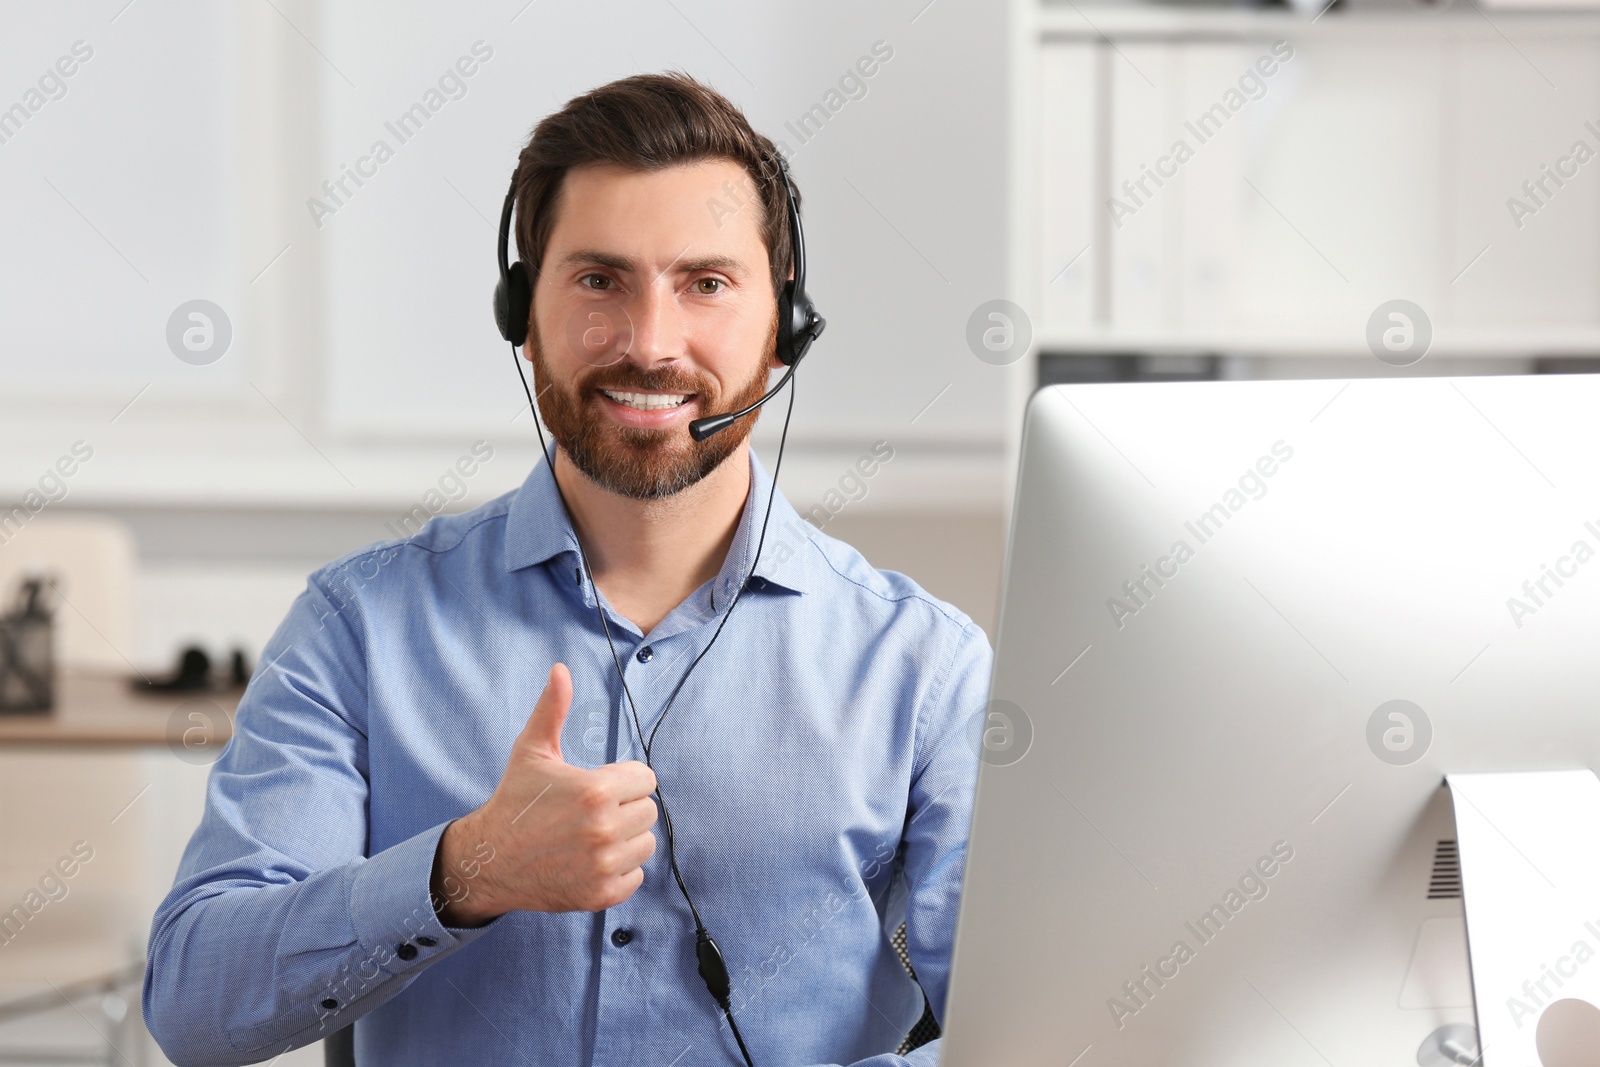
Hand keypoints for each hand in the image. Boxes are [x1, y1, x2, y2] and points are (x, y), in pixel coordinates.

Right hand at [430, 663, 657, 926]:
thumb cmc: (515, 801)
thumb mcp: (532, 751)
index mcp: (595, 791)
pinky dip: (620, 871)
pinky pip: (637, 876)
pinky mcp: (601, 894)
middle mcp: (603, 829)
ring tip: (591, 835)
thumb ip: (553, 709)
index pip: (646, 779)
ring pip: (646, 844)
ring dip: (626, 839)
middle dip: (625, 808)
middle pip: (648, 811)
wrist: (490, 859)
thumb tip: (561, 669)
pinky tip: (590, 861)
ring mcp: (603, 865)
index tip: (598, 786)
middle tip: (591, 812)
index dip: (623, 779)